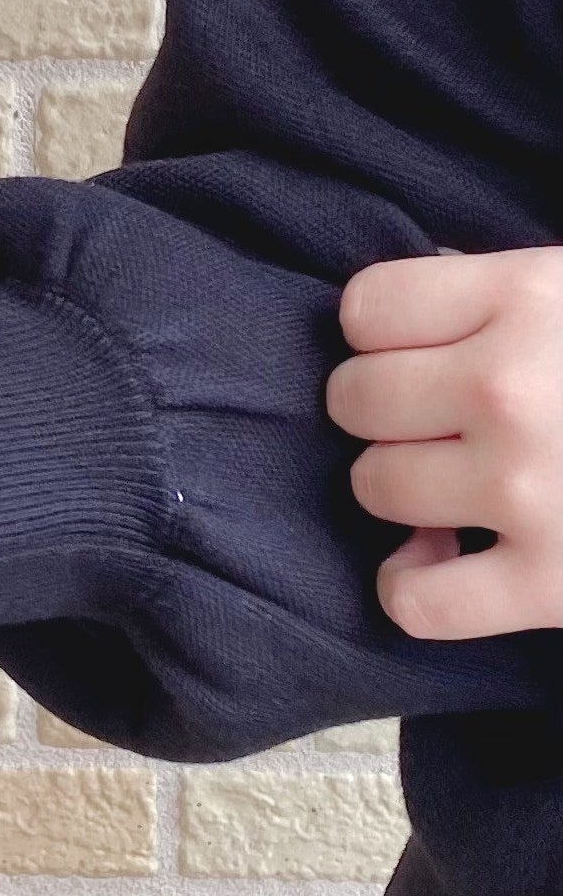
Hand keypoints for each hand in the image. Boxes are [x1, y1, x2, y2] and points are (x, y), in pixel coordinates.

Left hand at [327, 245, 561, 639]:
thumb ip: (504, 293)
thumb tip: (405, 297)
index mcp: (532, 297)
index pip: (365, 307)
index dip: (389, 336)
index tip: (432, 354)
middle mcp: (510, 387)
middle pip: (353, 397)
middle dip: (390, 413)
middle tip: (447, 425)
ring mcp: (526, 490)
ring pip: (373, 486)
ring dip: (407, 493)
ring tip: (466, 489)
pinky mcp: (549, 585)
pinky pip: (414, 602)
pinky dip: (417, 589)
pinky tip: (448, 563)